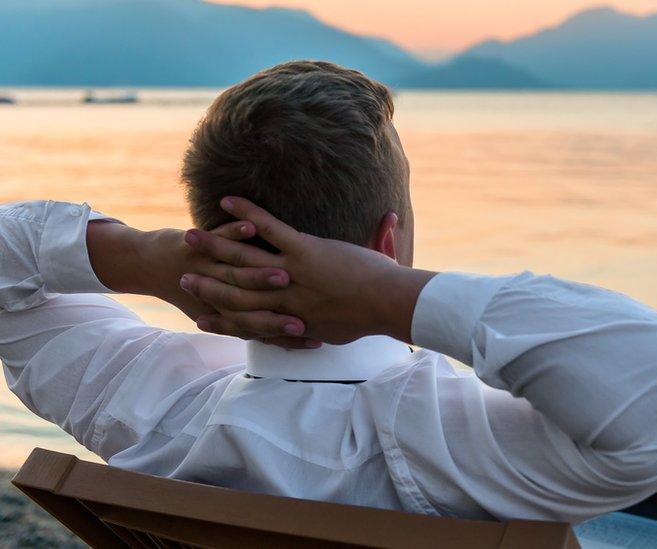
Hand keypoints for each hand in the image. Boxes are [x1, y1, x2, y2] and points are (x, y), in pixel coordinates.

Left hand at [87, 218, 315, 347]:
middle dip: (280, 311)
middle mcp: (215, 296)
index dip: (287, 336)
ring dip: (259, 273)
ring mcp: (205, 269)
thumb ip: (247, 320)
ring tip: (285, 270)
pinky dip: (234, 233)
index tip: (315, 338)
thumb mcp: (217, 309)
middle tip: (307, 313)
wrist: (147, 265)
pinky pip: (220, 238)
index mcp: (226, 314)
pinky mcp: (197, 246)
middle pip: (253, 307)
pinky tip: (251, 227)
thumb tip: (283, 330)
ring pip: (237, 273)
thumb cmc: (191, 287)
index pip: (262, 330)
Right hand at [179, 197, 436, 344]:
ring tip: (189, 236)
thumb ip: (320, 329)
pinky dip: (247, 214)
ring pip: (242, 261)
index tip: (201, 316)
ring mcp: (290, 273)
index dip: (221, 320)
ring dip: (213, 246)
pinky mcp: (302, 250)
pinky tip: (227, 201)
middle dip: (206, 284)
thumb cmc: (370, 319)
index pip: (246, 321)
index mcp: (289, 319)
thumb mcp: (339, 330)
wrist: (388, 304)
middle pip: (234, 292)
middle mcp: (282, 299)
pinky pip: (268, 228)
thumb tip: (315, 336)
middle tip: (181, 276)